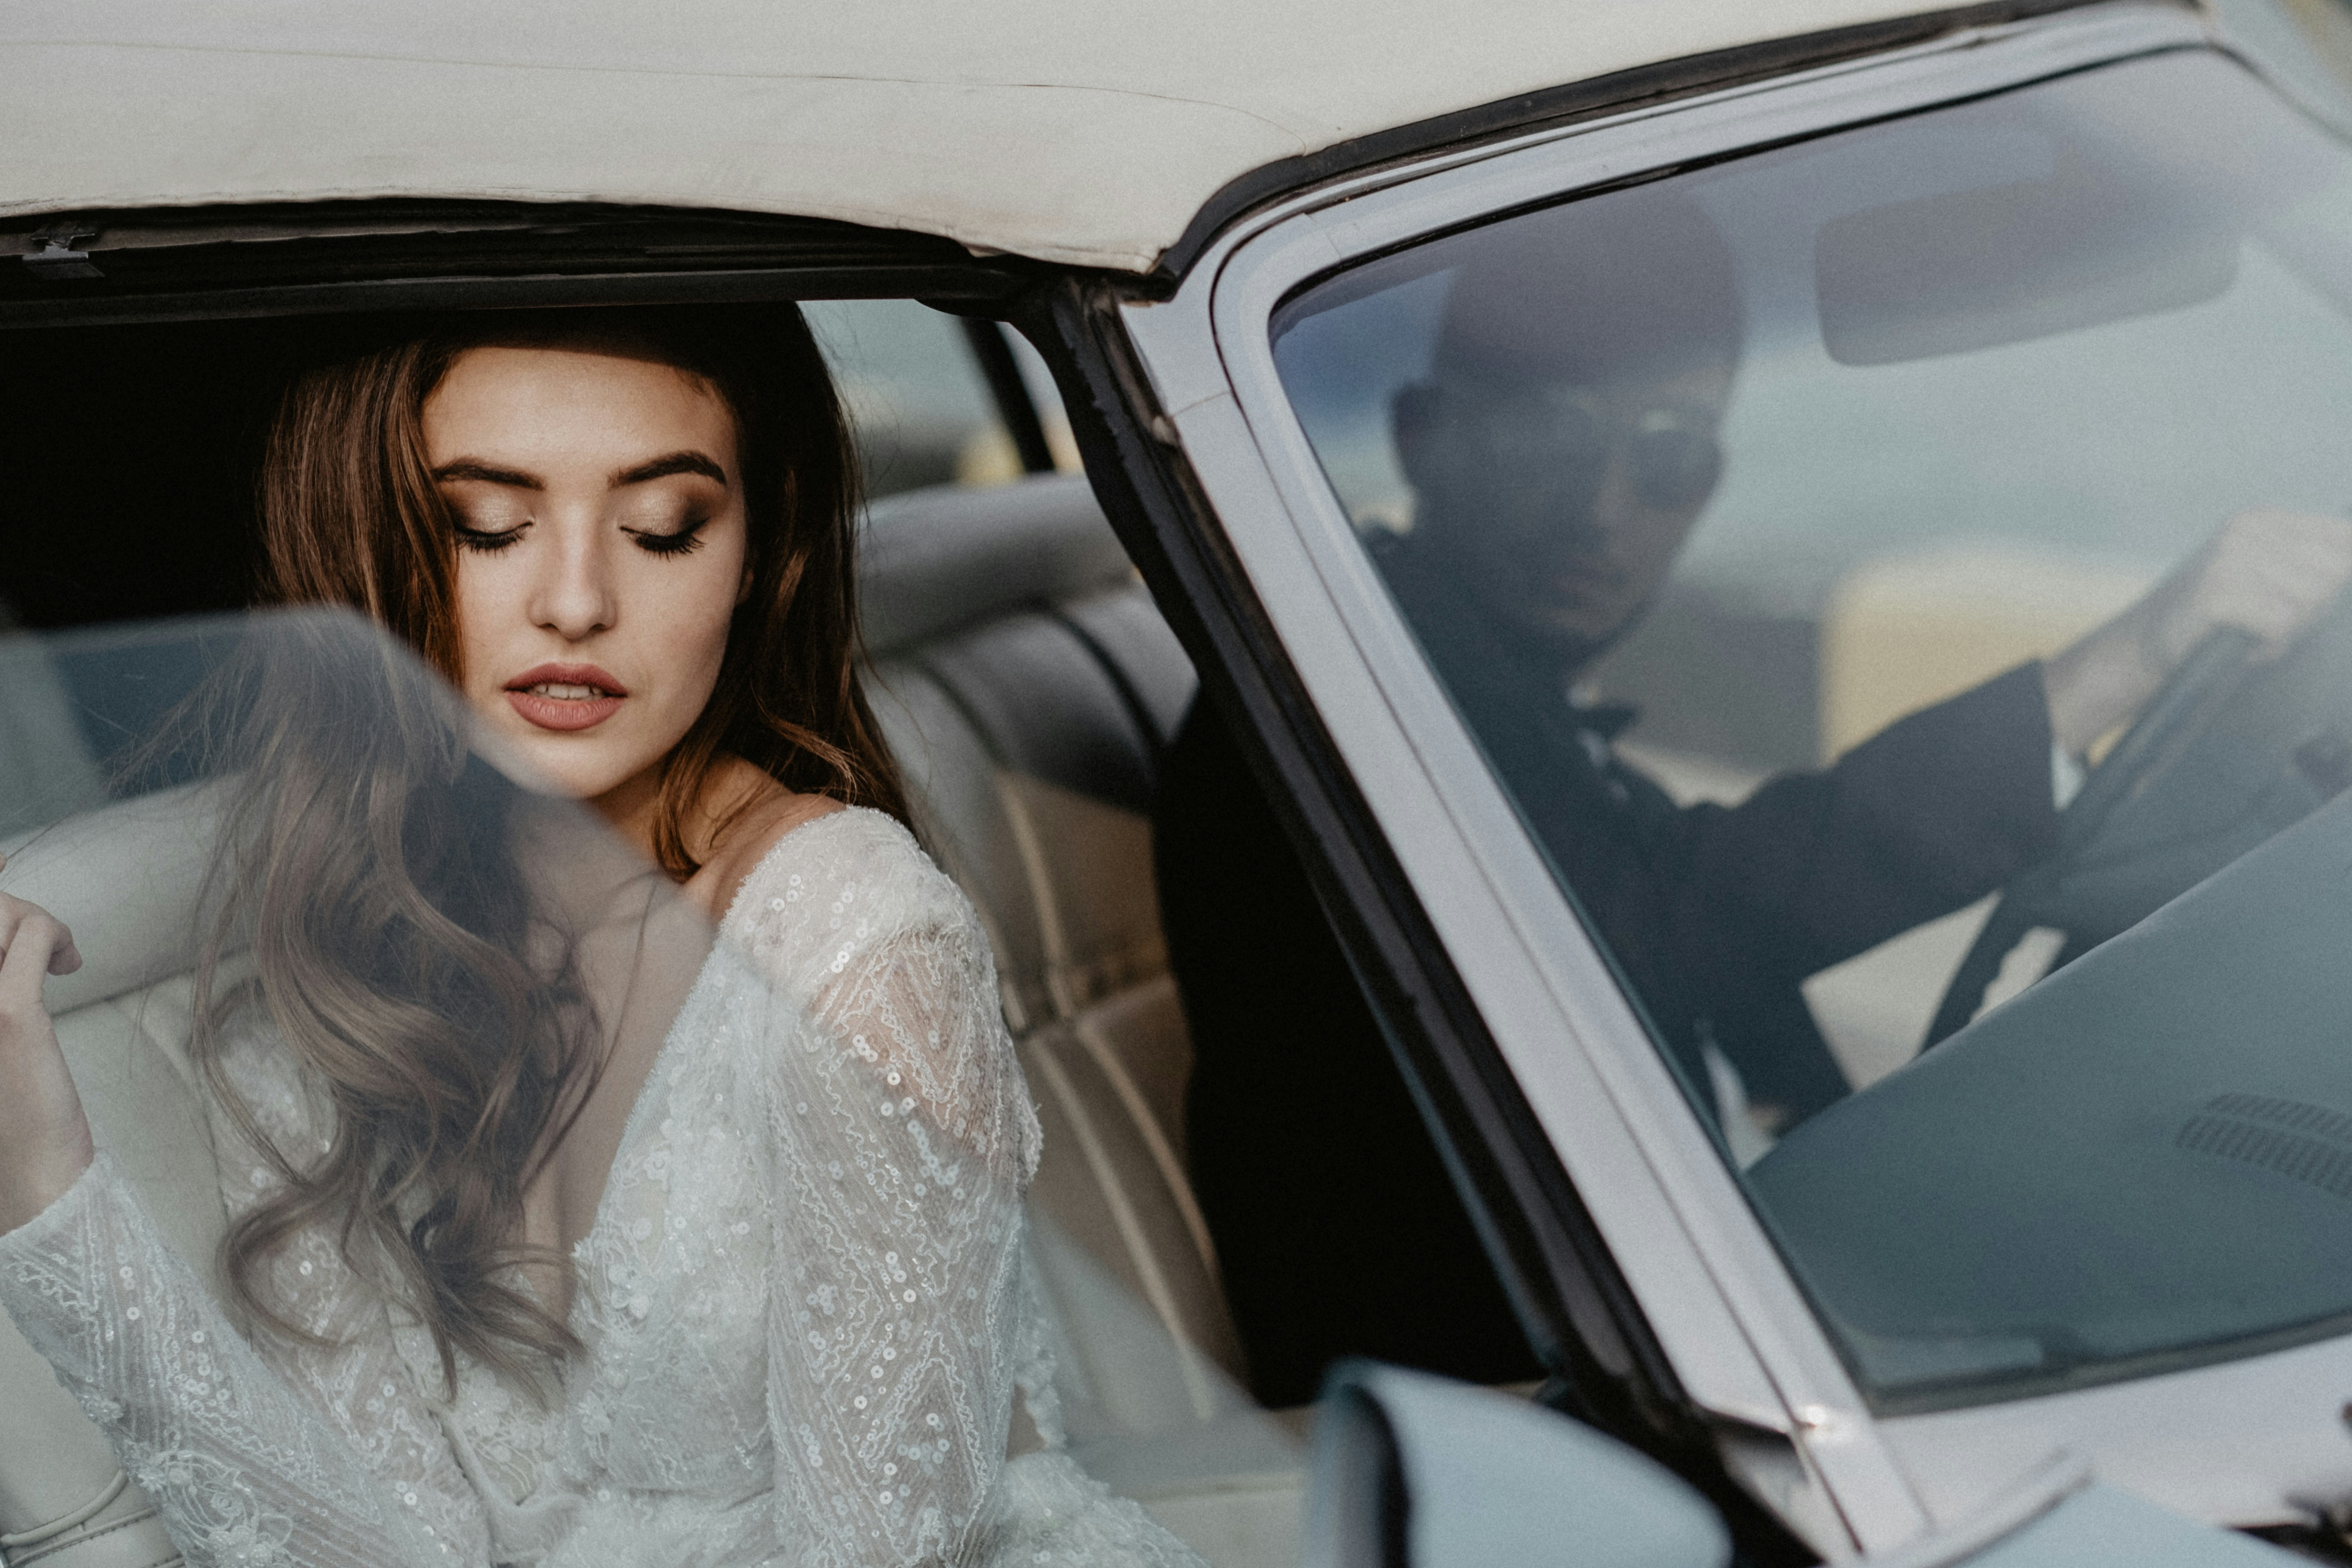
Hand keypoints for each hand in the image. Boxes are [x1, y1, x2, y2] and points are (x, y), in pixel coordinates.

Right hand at [0, 856, 93, 1233]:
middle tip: (40, 944)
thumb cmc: (5, 1103)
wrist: (26, 1170)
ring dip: (31, 920)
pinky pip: (30, 935)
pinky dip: (54, 933)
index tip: (11, 912)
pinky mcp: (6, 1014)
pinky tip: (68, 964)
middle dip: (8, 910)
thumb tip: (7, 917)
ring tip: (54, 958)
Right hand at [2046, 509, 2351, 755]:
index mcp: (2263, 520)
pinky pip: (2281, 624)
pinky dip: (2268, 646)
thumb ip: (2307, 568)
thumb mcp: (2261, 578)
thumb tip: (2347, 576)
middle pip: (2333, 575)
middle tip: (2271, 625)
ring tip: (2254, 634)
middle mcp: (2248, 529)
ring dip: (2289, 632)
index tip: (2299, 605)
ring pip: (2311, 602)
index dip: (2336, 583)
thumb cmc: (2212, 621)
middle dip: (2312, 612)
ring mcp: (2231, 557)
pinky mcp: (2218, 590)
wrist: (2139, 648)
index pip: (2344, 540)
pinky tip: (2243, 646)